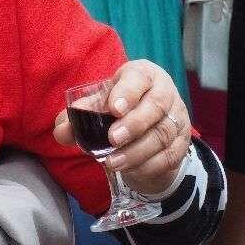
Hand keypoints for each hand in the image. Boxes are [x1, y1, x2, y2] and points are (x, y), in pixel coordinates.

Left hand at [54, 60, 190, 196]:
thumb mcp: (98, 105)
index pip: (139, 77)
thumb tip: (62, 131)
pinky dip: (148, 165)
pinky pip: (169, 155)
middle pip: (156, 106)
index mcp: (142, 74)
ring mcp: (177, 117)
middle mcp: (165, 92)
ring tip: (112, 162)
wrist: (144, 126)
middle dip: (133, 124)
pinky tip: (130, 170)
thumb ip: (78, 116)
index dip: (128, 92)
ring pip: (163, 134)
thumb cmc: (117, 106)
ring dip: (137, 151)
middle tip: (112, 139)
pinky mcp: (182, 142)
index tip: (113, 108)